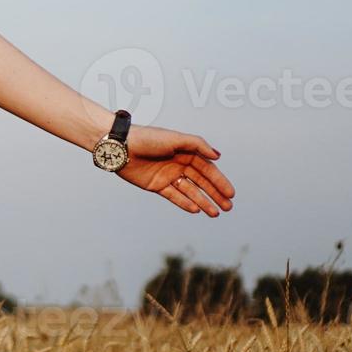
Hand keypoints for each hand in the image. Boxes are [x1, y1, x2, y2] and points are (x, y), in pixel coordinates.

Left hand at [117, 126, 235, 216]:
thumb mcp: (175, 138)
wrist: (120, 147)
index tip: (231, 193)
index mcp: (185, 152)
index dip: (220, 181)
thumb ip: (197, 145)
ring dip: (203, 201)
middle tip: (228, 207)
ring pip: (190, 191)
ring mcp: (167, 175)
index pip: (207, 169)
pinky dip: (185, 203)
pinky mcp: (156, 185)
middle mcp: (178, 164)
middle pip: (201, 182)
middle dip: (215, 194)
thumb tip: (218, 156)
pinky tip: (196, 210)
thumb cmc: (147, 138)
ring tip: (215, 213)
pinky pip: (174, 196)